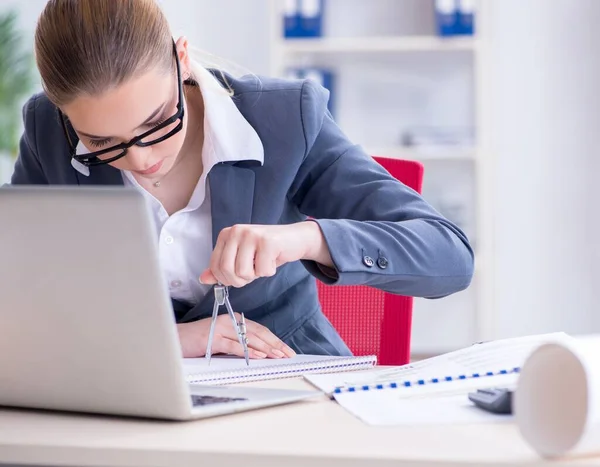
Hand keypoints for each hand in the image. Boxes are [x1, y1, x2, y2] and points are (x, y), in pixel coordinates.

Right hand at [177, 314, 296, 358]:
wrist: (175, 339)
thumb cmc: (198, 341)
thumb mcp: (222, 339)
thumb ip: (238, 342)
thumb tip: (259, 353)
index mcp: (234, 320)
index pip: (259, 329)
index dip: (274, 339)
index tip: (285, 349)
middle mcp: (230, 321)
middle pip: (258, 332)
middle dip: (275, 344)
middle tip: (287, 353)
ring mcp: (221, 329)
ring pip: (249, 338)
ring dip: (265, 348)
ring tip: (278, 355)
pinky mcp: (213, 338)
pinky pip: (234, 345)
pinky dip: (247, 351)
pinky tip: (258, 356)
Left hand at [199, 221, 332, 286]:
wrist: (295, 238)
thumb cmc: (267, 250)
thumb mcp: (241, 258)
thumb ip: (222, 268)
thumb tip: (203, 279)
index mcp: (226, 234)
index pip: (215, 267)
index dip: (227, 279)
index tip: (239, 274)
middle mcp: (236, 231)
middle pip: (227, 271)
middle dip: (241, 280)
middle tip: (253, 272)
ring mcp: (251, 235)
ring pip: (243, 273)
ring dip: (256, 275)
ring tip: (263, 263)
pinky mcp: (267, 242)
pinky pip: (262, 271)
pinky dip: (269, 271)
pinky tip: (273, 260)